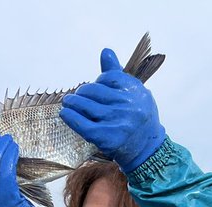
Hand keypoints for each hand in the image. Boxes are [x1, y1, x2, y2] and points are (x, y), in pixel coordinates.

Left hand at [59, 48, 165, 172]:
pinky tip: (65, 113)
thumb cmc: (138, 118)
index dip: (97, 82)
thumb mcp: (134, 93)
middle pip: (94, 91)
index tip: (93, 88)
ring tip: (68, 102)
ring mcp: (117, 122)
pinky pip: (83, 124)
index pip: (107, 77)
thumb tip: (105, 52)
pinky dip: (70, 117)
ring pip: (86, 106)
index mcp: (135, 91)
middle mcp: (127, 105)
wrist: (147, 149)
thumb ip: (117, 73)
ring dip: (72, 102)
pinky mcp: (107, 138)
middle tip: (76, 96)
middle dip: (82, 92)